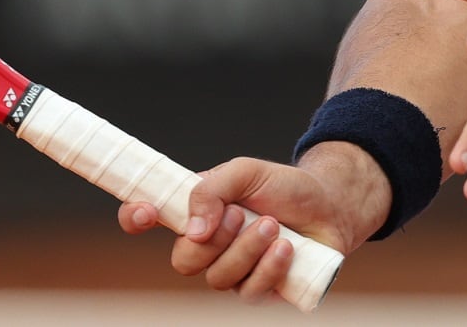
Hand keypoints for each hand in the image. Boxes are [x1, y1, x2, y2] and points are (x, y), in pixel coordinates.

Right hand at [116, 151, 373, 303]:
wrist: (331, 206)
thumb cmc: (284, 187)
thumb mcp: (246, 172)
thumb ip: (211, 189)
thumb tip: (193, 229)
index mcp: (196, 213)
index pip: (148, 218)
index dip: (135, 217)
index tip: (146, 211)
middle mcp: (208, 247)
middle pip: (183, 261)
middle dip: (215, 238)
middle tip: (242, 214)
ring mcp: (233, 273)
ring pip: (218, 279)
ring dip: (248, 249)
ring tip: (275, 225)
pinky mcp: (260, 292)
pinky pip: (249, 294)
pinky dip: (269, 267)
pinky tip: (287, 248)